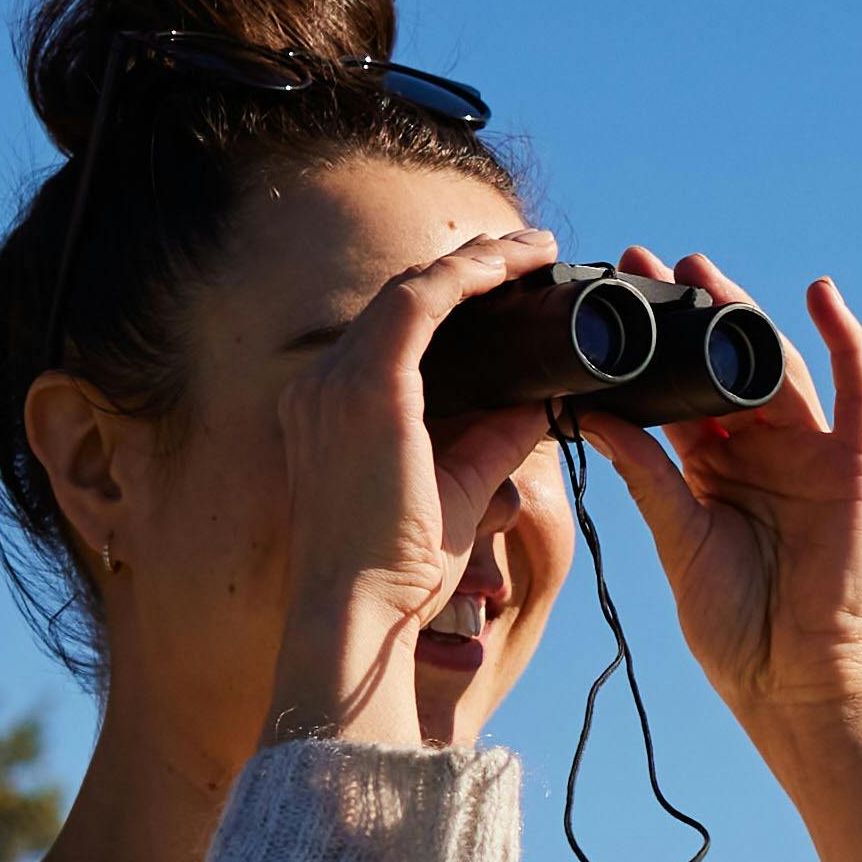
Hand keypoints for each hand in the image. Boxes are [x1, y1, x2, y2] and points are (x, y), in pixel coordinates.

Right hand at [262, 215, 576, 748]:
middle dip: (467, 268)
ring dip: (476, 262)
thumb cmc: (397, 572)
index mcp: (331, 410)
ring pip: (411, 291)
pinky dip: (467, 277)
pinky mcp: (367, 387)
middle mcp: (321, 386)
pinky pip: (420, 304)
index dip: (450, 300)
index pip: (393, 333)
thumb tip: (541, 407)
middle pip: (400, 301)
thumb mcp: (460, 491)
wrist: (359, 612)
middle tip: (529, 253)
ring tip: (533, 248)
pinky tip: (511, 265)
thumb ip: (495, 442)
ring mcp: (335, 383)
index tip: (506, 287)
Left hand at [595, 265, 861, 738]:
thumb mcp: (675, 537)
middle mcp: (759, 452)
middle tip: (642, 263)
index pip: (675, 390)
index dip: (644, 347)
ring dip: (743, 315)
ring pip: (776, 367)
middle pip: (721, 366)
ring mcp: (809, 455)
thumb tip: (587, 410)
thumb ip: (644, 471)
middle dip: (686, 313)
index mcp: (710, 469)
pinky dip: (845, 340)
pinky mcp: (853, 467)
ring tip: (700, 272)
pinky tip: (821, 295)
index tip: (604, 300)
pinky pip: (858, 393)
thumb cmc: (734, 625)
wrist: (793, 681)